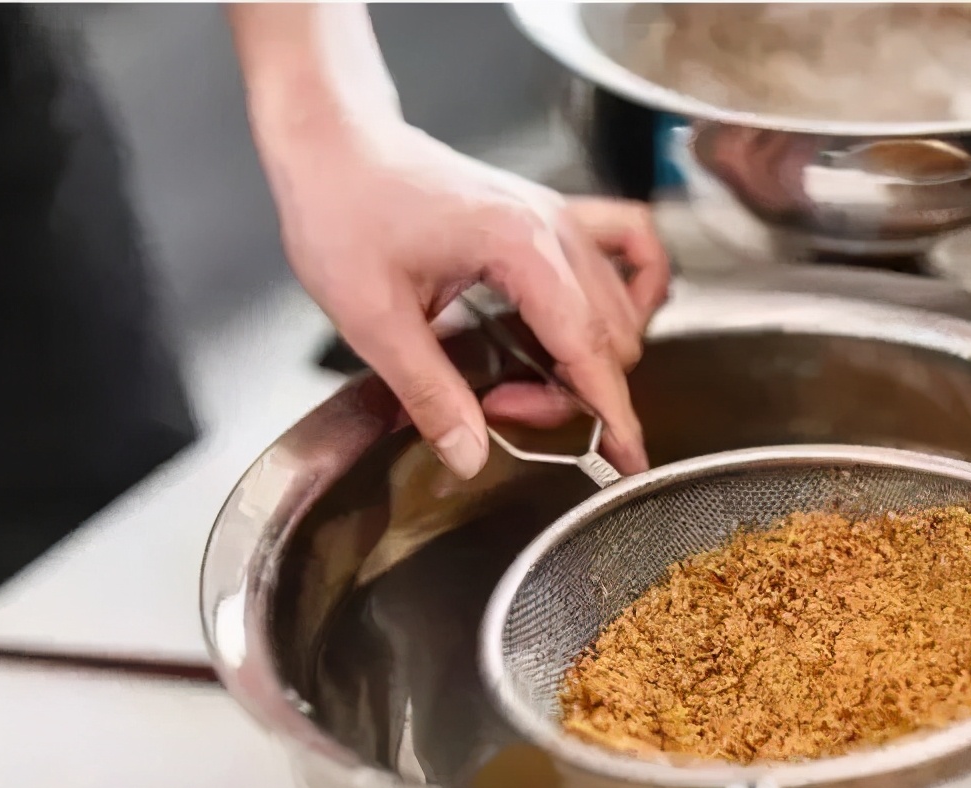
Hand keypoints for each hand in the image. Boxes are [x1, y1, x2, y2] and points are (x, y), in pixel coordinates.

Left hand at [256, 120, 668, 479]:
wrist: (335, 145)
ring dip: (585, 358)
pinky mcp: (551, 214)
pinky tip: (604, 320)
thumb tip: (470, 454)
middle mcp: (553, 228)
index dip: (611, 412)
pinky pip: (630, 245)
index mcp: (518, 247)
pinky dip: (634, 289)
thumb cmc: (344, 208)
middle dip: (567, 392)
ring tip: (520, 377)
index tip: (628, 459)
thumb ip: (429, 392)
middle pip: (607, 336)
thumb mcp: (372, 318)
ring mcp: (559, 217)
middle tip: (496, 407)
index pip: (587, 346)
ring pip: (620, 307)